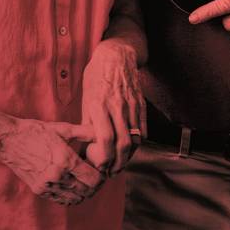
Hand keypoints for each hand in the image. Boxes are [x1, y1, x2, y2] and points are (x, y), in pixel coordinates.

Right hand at [0, 119, 102, 205]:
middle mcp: (57, 176)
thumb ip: (86, 132)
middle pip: (88, 191)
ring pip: (76, 199)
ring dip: (84, 192)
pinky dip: (71, 196)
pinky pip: (62, 200)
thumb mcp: (63, 128)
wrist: (8, 140)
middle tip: (96, 175)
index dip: (102, 176)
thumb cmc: (36, 132)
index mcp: (65, 160)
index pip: (94, 179)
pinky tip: (72, 184)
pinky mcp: (39, 190)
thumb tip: (105, 134)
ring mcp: (47, 185)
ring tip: (84, 180)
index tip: (102, 168)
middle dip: (96, 185)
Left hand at [79, 43, 144, 175]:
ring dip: (129, 157)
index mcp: (99, 105)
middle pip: (123, 143)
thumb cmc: (96, 76)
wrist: (117, 56)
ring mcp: (132, 106)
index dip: (103, 157)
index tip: (99, 167)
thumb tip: (86, 145)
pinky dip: (139, 144)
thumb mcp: (86, 97)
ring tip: (121, 165)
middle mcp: (117, 107)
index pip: (105, 138)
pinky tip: (131, 150)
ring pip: (136, 139)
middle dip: (118, 163)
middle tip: (111, 173)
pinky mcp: (141, 105)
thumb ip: (88, 121)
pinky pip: (143, 130)